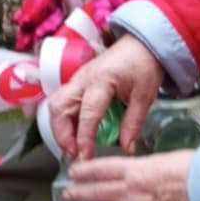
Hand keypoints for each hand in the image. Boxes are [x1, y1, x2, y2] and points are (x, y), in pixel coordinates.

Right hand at [48, 35, 161, 160]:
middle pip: (59, 107)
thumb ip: (134, 123)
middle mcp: (83, 79)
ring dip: (60, 128)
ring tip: (74, 146)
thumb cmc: (143, 66)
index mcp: (102, 80)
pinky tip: (76, 133)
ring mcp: (77, 80)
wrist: (141, 44)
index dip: (84, 137)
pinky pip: (62, 102)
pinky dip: (64, 120)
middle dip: (62, 134)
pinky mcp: (77, 83)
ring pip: (55, 105)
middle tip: (75, 153)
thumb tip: (127, 148)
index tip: (86, 156)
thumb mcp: (144, 96)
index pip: (87, 113)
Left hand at [68, 150, 197, 200]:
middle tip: (68, 195)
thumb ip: (150, 166)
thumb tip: (143, 169)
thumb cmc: (198, 170)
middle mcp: (131, 193)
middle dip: (81, 194)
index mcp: (136, 170)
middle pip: (98, 193)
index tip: (73, 173)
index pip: (102, 169)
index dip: (85, 171)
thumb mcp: (168, 158)